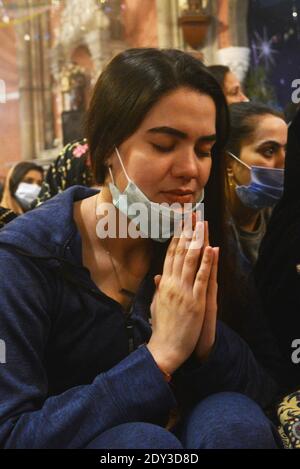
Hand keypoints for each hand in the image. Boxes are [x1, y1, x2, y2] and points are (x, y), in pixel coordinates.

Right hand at [147, 220, 215, 374]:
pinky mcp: (195, 301)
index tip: (181, 223)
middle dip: (187, 232)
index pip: (170, 255)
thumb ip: (158, 288)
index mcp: (164, 283)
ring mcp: (184, 291)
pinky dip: (206, 262)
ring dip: (197, 240)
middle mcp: (172, 283)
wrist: (165, 347)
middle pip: (180, 252)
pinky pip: (201, 278)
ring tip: (201, 224)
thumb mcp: (157, 304)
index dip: (177, 237)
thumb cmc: (161, 327)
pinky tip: (210, 248)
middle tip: (191, 215)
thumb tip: (157, 276)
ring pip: (190, 260)